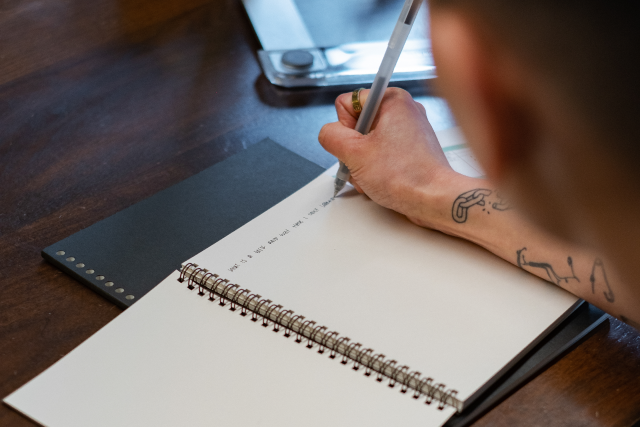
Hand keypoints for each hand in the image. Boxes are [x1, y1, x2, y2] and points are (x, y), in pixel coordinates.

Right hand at [318, 87, 459, 227]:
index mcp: (392, 100)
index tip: (358, 145)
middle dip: (354, 149)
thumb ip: (331, 136)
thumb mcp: (354, 154)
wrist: (434, 199)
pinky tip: (381, 179)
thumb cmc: (406, 176)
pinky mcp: (412, 148)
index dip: (345, 127)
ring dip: (363, 162)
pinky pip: (382, 152)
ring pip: (368, 141)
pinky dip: (376, 167)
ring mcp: (409, 130)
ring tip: (374, 175)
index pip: (347, 103)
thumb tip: (328, 132)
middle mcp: (403, 110)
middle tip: (365, 164)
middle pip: (357, 124)